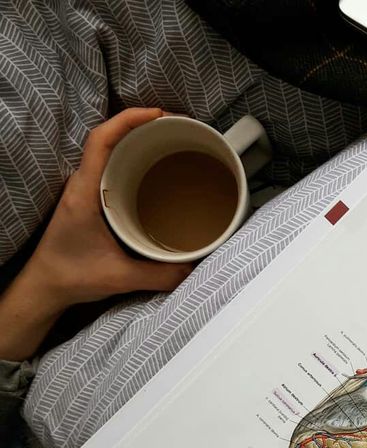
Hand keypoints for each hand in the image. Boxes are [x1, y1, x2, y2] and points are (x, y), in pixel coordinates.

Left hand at [0, 108, 192, 360]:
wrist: (46, 286)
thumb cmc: (72, 276)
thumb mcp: (120, 278)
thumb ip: (160, 275)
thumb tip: (194, 268)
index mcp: (85, 192)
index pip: (101, 140)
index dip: (129, 119)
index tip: (159, 114)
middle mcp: (83, 184)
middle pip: (109, 138)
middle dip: (141, 125)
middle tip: (175, 127)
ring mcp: (85, 190)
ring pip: (109, 151)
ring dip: (136, 141)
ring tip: (168, 141)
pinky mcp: (90, 200)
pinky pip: (111, 168)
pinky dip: (132, 160)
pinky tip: (152, 170)